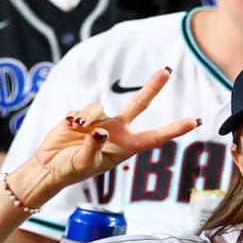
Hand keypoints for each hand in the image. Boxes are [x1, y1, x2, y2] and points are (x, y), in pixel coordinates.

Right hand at [14, 70, 198, 204]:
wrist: (48, 167)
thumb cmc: (70, 171)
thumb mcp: (83, 164)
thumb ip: (93, 147)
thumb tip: (102, 130)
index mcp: (125, 147)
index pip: (154, 137)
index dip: (174, 129)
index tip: (195, 121)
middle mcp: (116, 132)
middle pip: (139, 104)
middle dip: (152, 87)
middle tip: (167, 70)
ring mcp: (100, 122)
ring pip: (99, 107)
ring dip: (89, 116)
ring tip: (77, 129)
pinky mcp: (82, 116)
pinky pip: (83, 109)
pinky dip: (75, 116)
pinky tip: (69, 127)